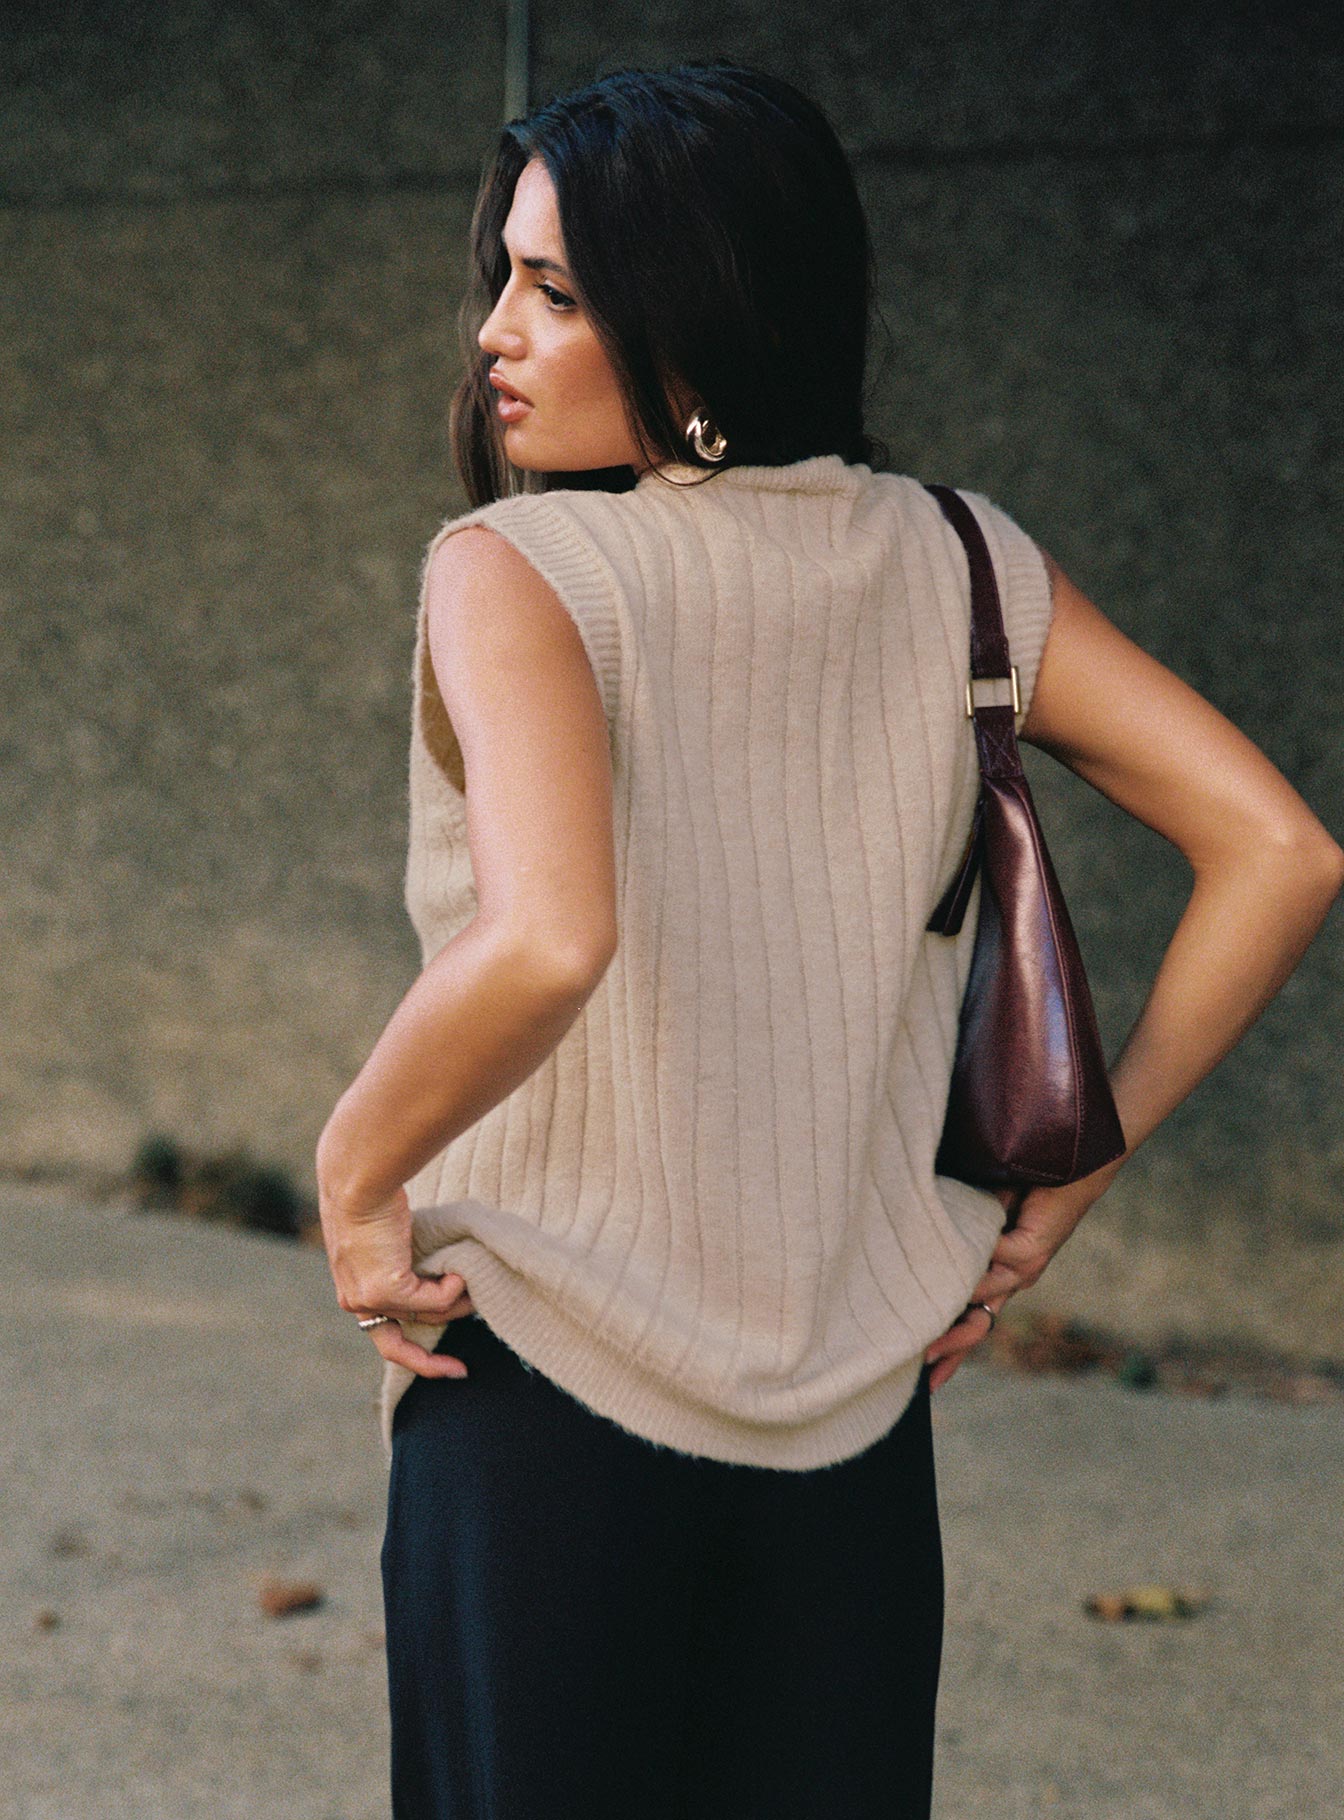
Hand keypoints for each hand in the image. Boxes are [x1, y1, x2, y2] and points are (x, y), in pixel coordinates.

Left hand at [319, 1183, 476, 1378]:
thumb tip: (446, 1280)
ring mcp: (371, 1300)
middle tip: (478, 1316)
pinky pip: (435, 1299)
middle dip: (449, 1326)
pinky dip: (453, 1286)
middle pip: (414, 1330)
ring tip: (472, 1277)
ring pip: (429, 1315)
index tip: (453, 1368)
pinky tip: (459, 1269)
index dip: (421, 1359)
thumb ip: (405, 1267)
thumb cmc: (375, 1201)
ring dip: (456, 1301)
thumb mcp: (387, 1242)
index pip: (387, 1340)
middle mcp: (358, 1303)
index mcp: (354, 1294)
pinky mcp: (388, 1289)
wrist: (359, 1182)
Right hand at [924, 1160, 1122, 1390]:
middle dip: (952, 1345)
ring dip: (954, 1298)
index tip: (927, 1378)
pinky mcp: (1031, 1252)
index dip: (951, 1348)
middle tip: (924, 1359)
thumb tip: (924, 1244)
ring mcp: (1023, 1270)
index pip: (972, 1321)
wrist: (1072, 1170)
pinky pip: (995, 1259)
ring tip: (924, 1308)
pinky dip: (975, 1254)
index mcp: (1001, 1278)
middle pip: (979, 1326)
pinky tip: (956, 1250)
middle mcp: (1013, 1282)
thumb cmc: (1022, 1187)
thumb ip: (961, 1235)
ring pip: (981, 1295)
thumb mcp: (980, 1216)